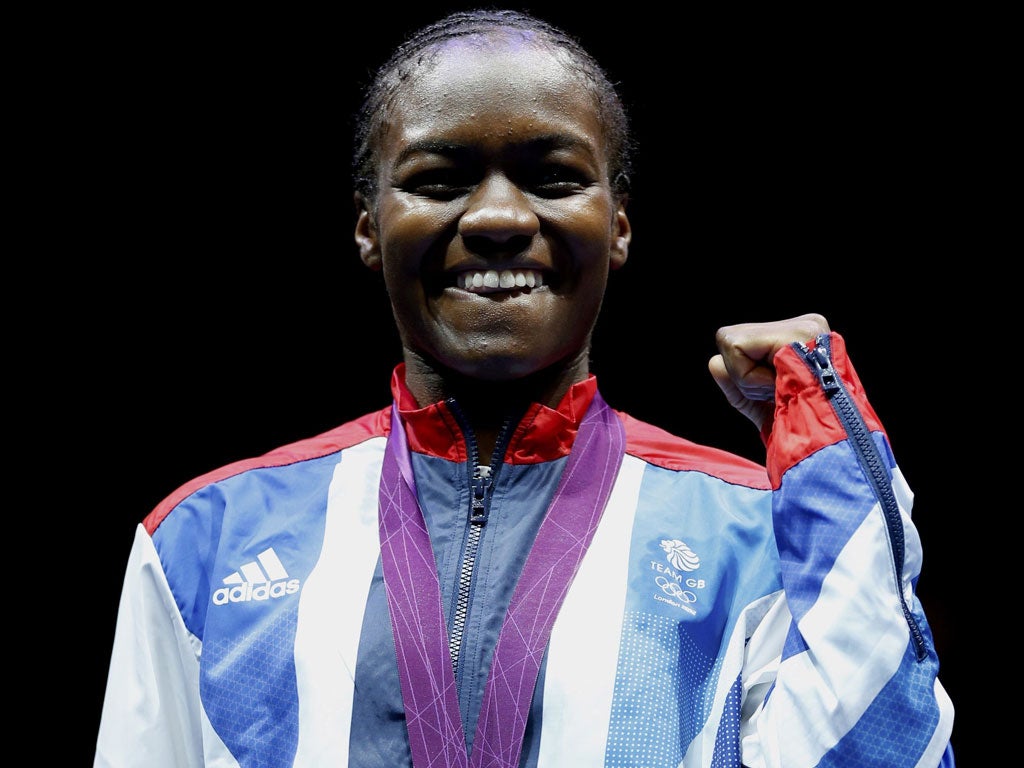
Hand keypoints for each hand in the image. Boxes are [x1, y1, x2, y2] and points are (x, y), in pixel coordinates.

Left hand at [708, 313, 829, 432]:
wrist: (822, 447)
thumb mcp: (759, 406)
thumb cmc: (799, 432)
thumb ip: (735, 384)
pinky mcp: (795, 333)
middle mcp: (806, 327)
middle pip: (732, 340)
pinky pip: (735, 348)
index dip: (745, 378)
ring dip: (747, 379)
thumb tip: (713, 362)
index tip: (774, 396)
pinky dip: (747, 377)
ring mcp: (804, 326)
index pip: (741, 346)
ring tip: (780, 391)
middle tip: (776, 395)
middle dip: (744, 377)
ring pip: (730, 342)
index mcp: (802, 341)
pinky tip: (778, 386)